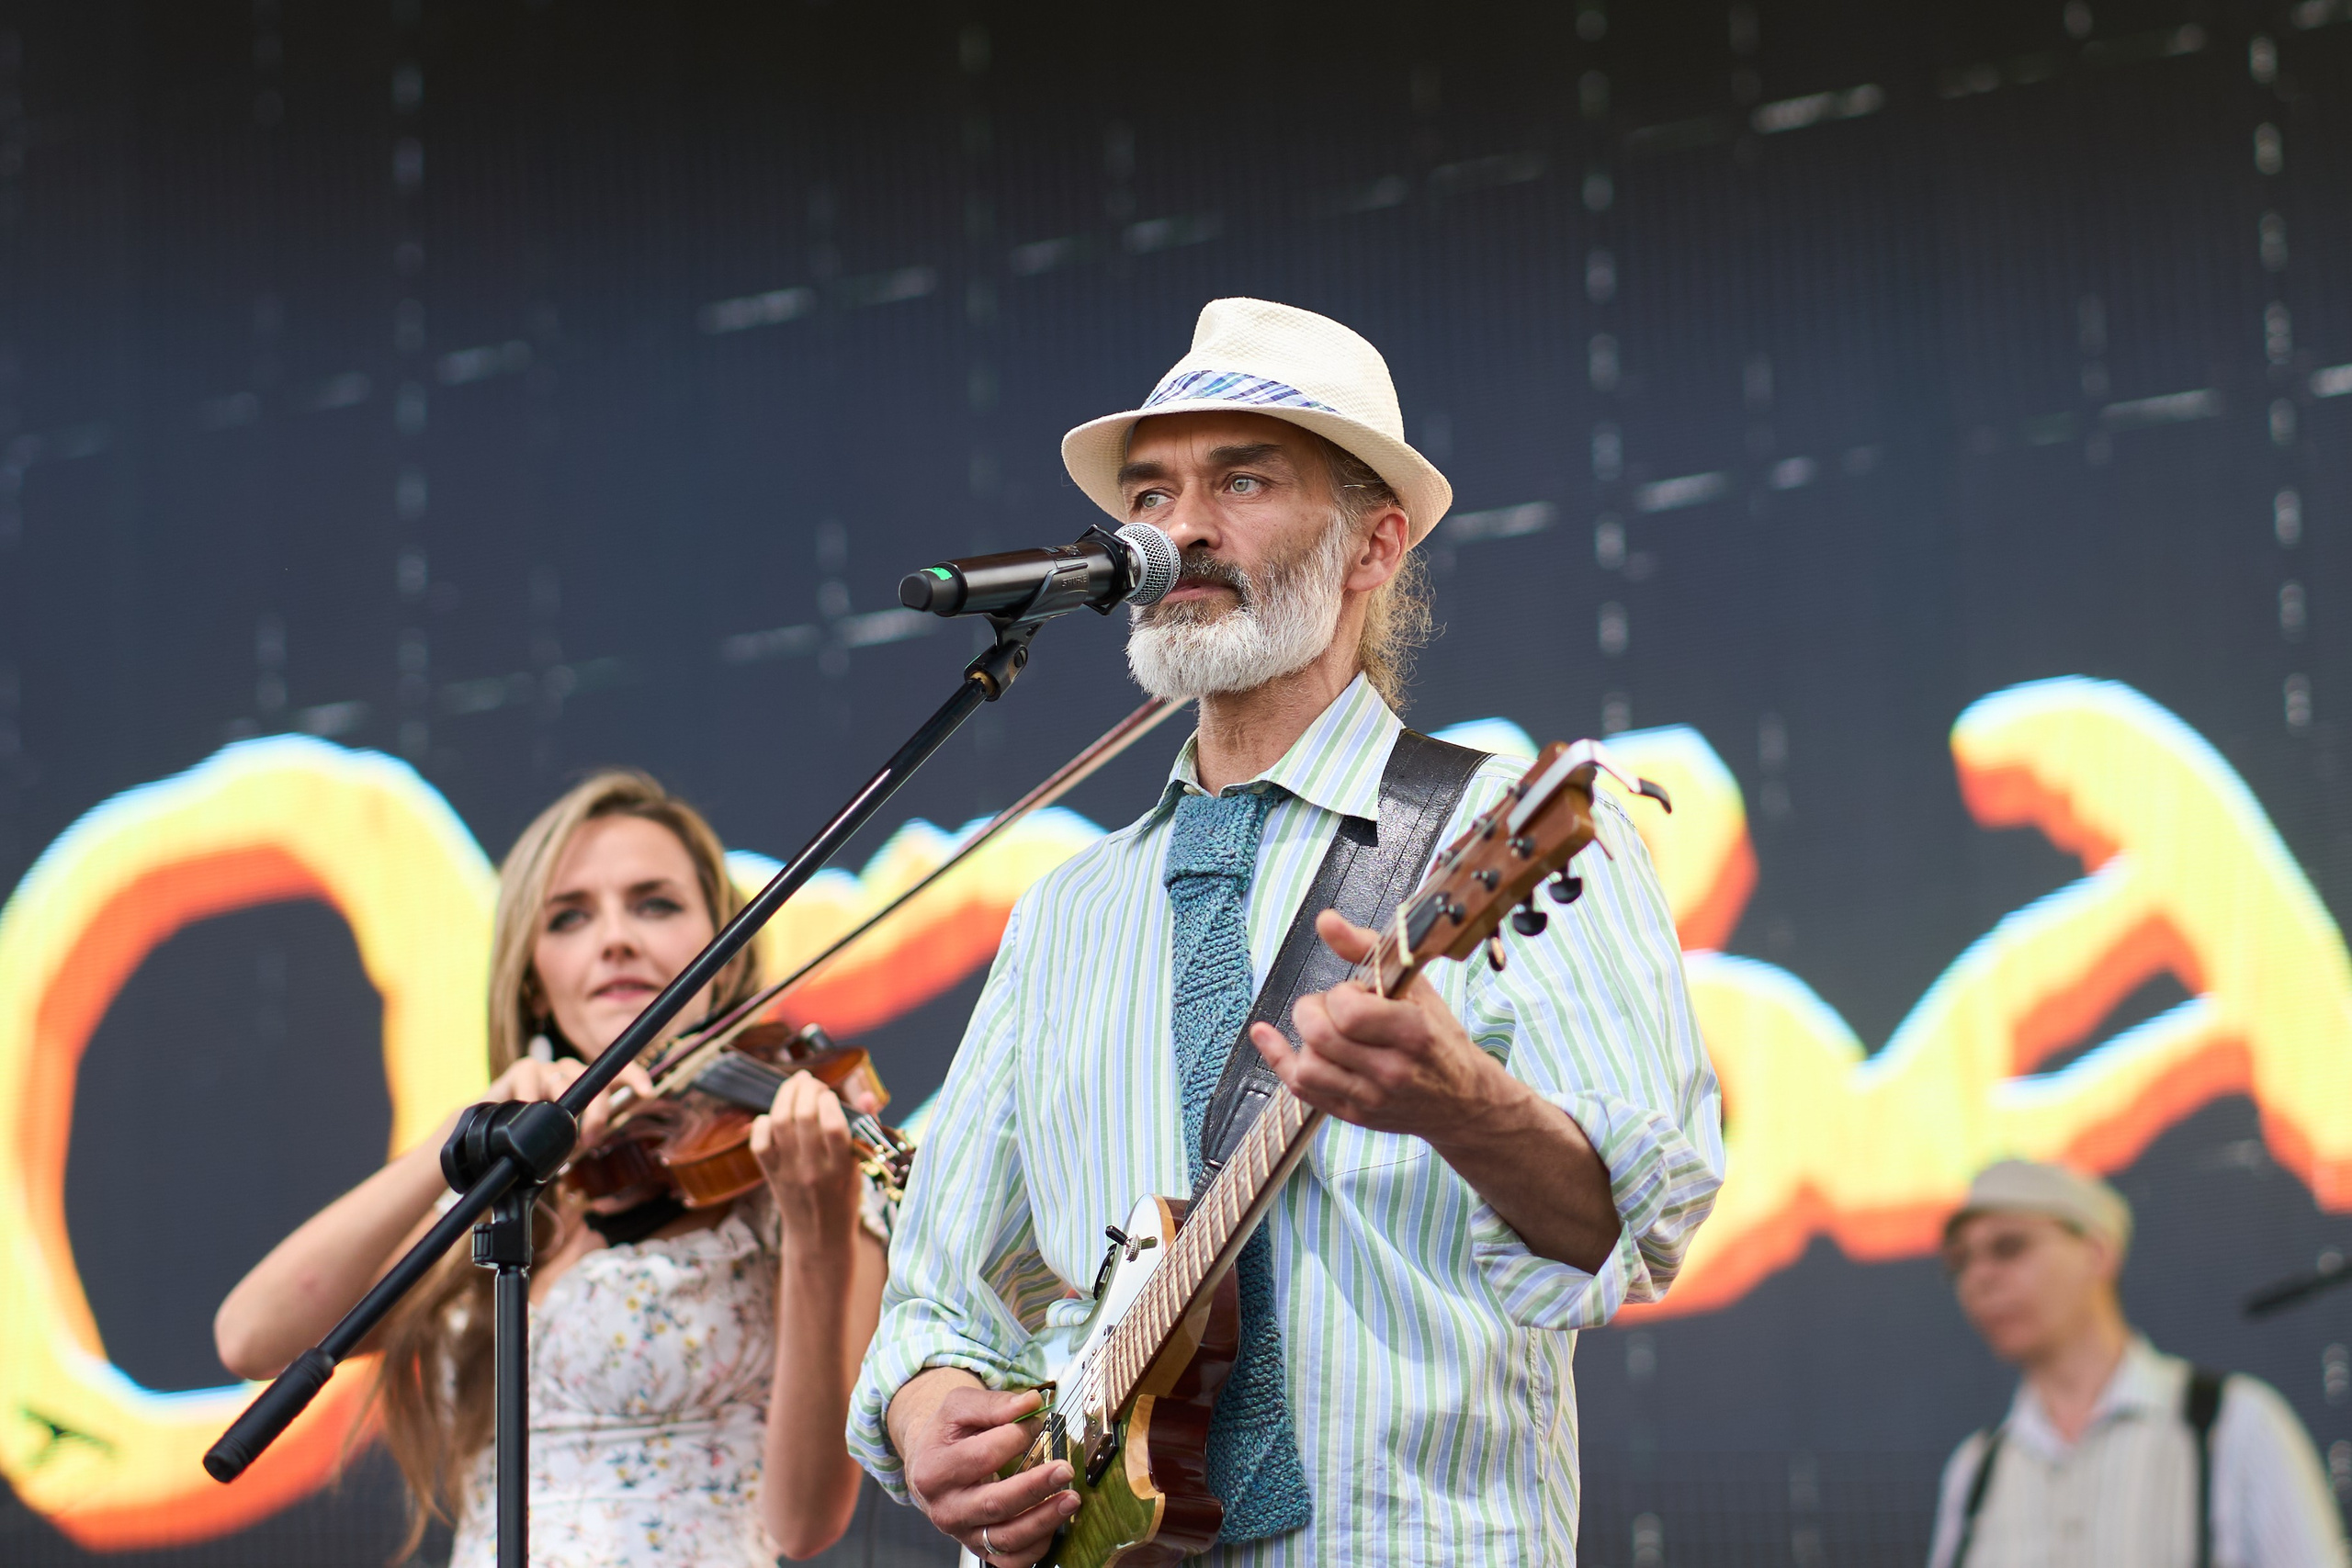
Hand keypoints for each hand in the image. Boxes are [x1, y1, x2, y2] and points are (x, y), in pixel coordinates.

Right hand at [475, 1054, 654, 1151]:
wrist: (490, 1131)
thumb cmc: (534, 1136)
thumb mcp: (563, 1137)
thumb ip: (580, 1135)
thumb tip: (594, 1143)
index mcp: (586, 1084)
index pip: (618, 1073)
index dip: (635, 1078)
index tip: (648, 1092)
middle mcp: (571, 1071)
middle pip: (594, 1081)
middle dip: (598, 1112)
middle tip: (590, 1140)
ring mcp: (548, 1067)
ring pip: (564, 1082)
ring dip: (563, 1112)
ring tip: (557, 1133)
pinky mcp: (523, 1068)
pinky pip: (531, 1079)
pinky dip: (530, 1099)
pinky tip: (525, 1111)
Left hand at [748, 1070, 861, 1228]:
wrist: (819, 1237)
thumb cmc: (845, 1196)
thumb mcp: (861, 1166)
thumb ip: (864, 1129)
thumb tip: (865, 1096)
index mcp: (841, 1168)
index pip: (834, 1127)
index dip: (830, 1102)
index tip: (831, 1096)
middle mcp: (813, 1170)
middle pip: (803, 1117)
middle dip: (807, 1090)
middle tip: (812, 1083)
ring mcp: (788, 1172)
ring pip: (780, 1123)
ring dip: (786, 1096)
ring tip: (795, 1086)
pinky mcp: (771, 1175)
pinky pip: (759, 1142)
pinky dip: (763, 1122)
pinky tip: (774, 1115)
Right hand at [902, 1385, 1079, 1566]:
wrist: (929, 1467)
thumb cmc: (948, 1436)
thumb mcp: (959, 1408)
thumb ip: (995, 1405)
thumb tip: (1031, 1403)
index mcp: (934, 1471)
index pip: (982, 1457)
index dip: (1015, 1438)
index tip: (1036, 1422)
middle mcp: (946, 1509)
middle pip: (994, 1504)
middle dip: (1034, 1488)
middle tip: (1064, 1470)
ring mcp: (963, 1534)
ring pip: (1006, 1537)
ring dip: (1044, 1520)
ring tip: (1071, 1499)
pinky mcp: (980, 1549)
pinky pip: (1012, 1561)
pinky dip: (1036, 1547)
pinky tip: (1055, 1523)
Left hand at [1248, 908, 1509, 1141]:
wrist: (1463, 1101)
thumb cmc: (1438, 1037)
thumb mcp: (1416, 987)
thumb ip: (1367, 949)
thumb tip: (1325, 921)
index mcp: (1413, 1033)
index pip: (1349, 1011)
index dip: (1341, 994)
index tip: (1356, 993)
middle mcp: (1391, 1071)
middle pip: (1321, 1036)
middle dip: (1313, 1009)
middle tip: (1331, 1006)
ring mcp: (1371, 1098)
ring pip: (1307, 1066)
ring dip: (1305, 1038)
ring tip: (1326, 1029)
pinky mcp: (1354, 1115)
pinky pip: (1302, 1089)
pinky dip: (1277, 1057)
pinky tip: (1264, 1034)